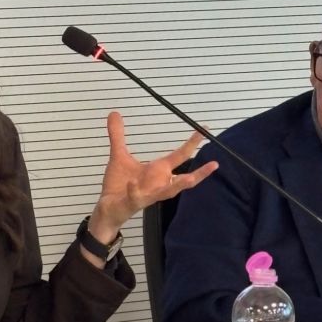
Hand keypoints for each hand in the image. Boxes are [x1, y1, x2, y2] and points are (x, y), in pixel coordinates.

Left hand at [87, 111, 217, 243]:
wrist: (107, 208)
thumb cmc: (119, 184)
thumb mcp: (119, 156)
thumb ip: (118, 135)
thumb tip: (115, 113)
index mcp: (158, 171)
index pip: (180, 155)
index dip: (192, 143)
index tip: (205, 130)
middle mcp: (158, 183)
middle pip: (184, 179)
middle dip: (199, 172)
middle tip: (215, 164)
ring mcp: (148, 194)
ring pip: (168, 192)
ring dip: (178, 186)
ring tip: (190, 178)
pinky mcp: (133, 202)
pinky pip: (136, 196)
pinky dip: (134, 189)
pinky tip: (132, 182)